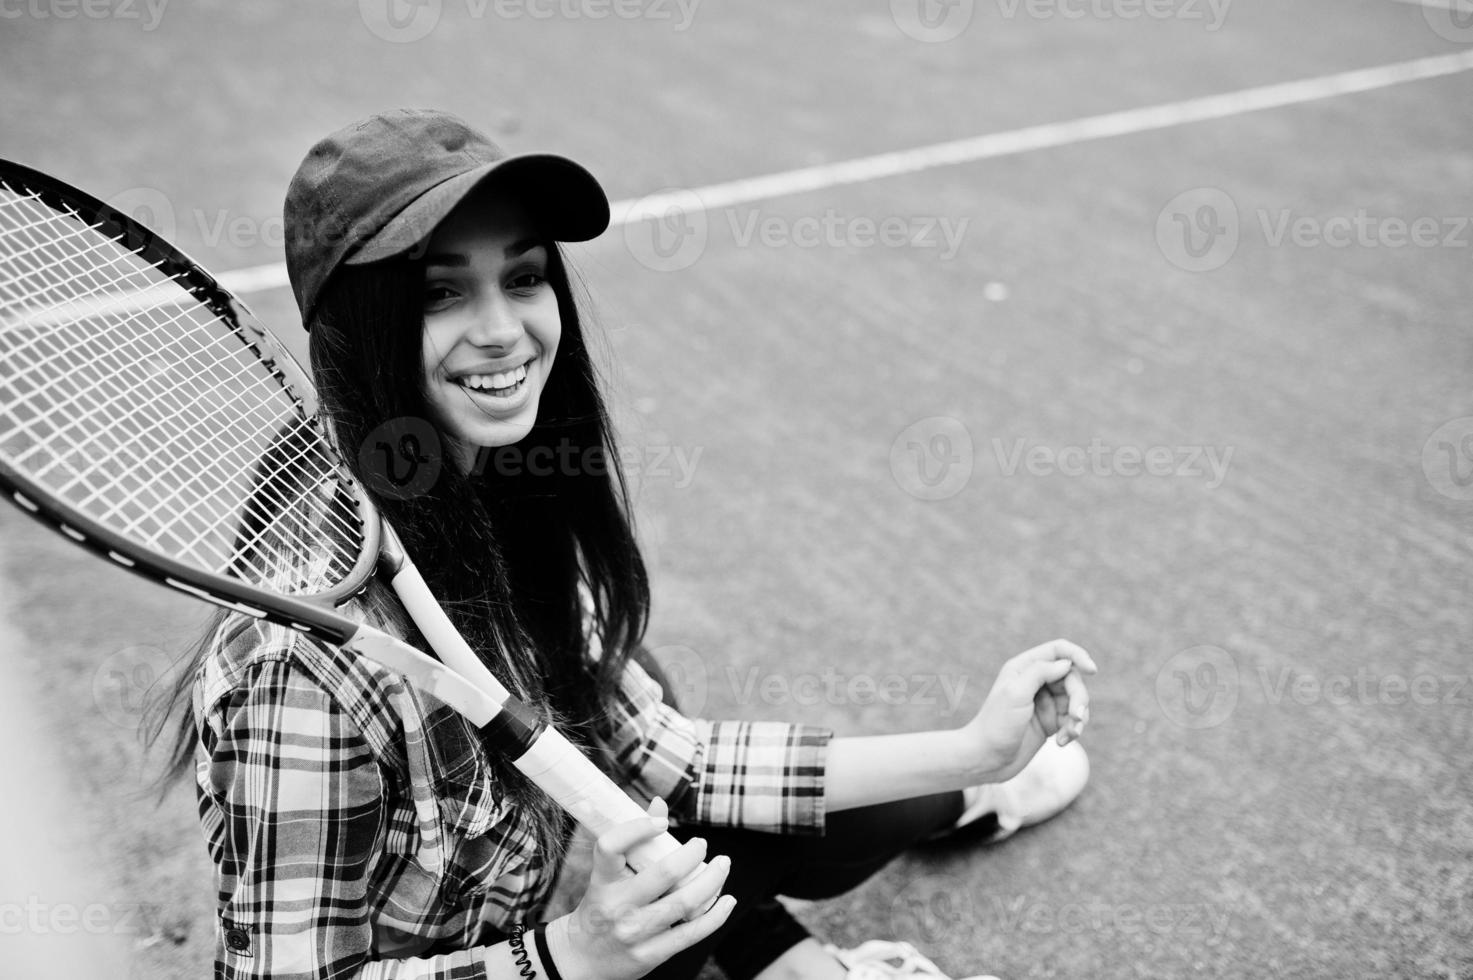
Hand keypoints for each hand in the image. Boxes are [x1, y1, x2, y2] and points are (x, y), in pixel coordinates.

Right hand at [546, 797, 735, 979]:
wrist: (581, 959)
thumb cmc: (600, 906)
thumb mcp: (605, 876)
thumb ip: (632, 841)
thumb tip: (660, 804)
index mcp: (602, 881)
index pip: (611, 846)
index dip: (637, 828)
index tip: (662, 821)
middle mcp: (617, 906)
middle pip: (664, 873)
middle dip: (692, 853)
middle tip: (702, 844)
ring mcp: (634, 933)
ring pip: (684, 902)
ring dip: (712, 880)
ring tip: (723, 865)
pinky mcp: (650, 955)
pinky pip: (691, 933)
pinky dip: (716, 916)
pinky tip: (727, 901)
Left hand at [962, 639, 1097, 782]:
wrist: (987, 760)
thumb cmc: (996, 725)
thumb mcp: (1016, 693)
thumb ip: (1040, 672)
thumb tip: (1066, 663)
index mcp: (1024, 668)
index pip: (1058, 650)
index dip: (1078, 656)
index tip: (1092, 670)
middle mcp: (1035, 681)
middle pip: (1072, 678)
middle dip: (1079, 697)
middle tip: (1076, 717)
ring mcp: (1044, 702)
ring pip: (1076, 700)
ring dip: (1078, 717)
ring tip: (1071, 734)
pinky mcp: (1050, 721)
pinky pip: (1073, 719)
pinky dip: (1073, 730)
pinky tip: (1062, 742)